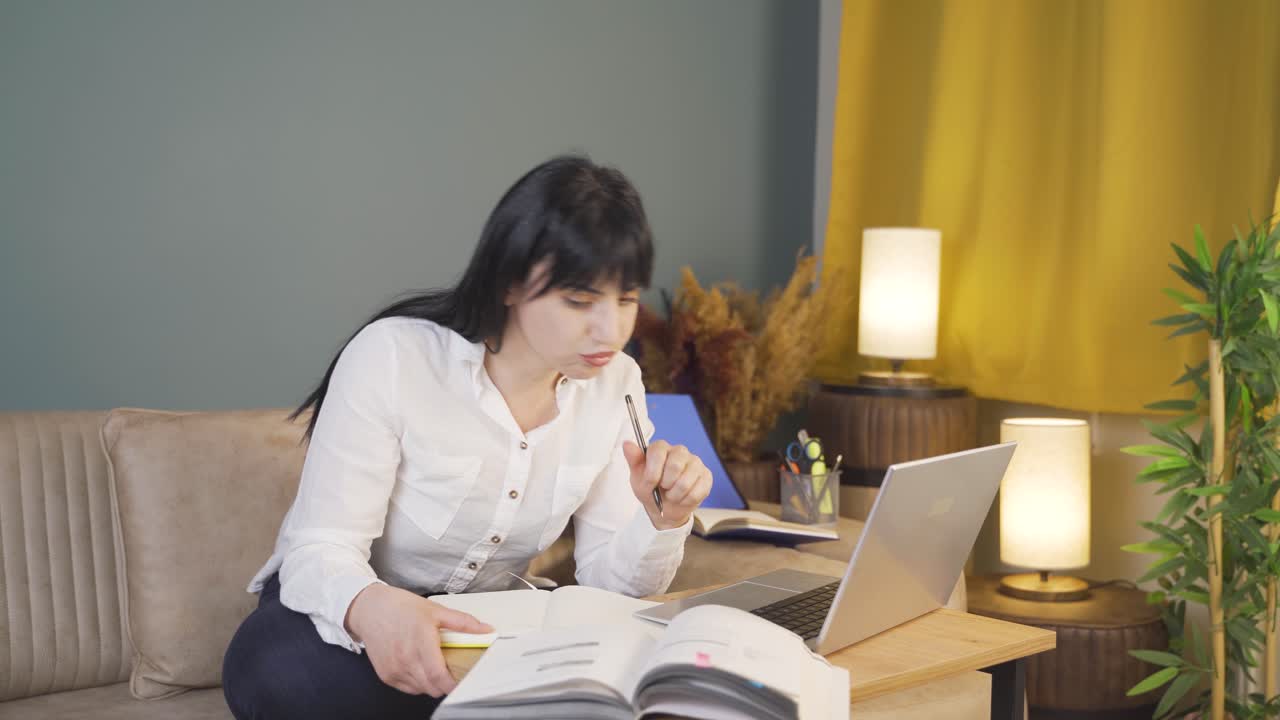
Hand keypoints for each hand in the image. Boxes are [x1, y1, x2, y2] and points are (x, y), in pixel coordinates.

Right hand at [345, 583, 492, 696]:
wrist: (370, 609)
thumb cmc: (401, 608)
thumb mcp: (436, 610)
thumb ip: (463, 623)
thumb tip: (486, 630)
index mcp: (421, 641)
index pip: (439, 675)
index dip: (453, 684)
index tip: (463, 681)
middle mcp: (406, 658)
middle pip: (432, 687)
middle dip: (446, 684)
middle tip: (452, 671)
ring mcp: (394, 668)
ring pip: (421, 690)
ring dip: (432, 684)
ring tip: (434, 665)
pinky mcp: (386, 675)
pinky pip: (408, 688)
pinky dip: (418, 683)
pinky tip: (419, 667)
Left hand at [622, 439, 712, 529]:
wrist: (664, 509)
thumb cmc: (651, 490)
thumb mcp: (637, 478)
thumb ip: (633, 460)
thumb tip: (627, 444)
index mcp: (661, 448)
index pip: (658, 451)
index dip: (653, 472)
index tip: (650, 483)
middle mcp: (680, 451)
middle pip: (675, 465)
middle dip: (665, 484)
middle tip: (663, 488)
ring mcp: (695, 463)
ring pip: (686, 481)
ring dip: (675, 495)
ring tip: (672, 494)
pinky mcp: (706, 476)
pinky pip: (697, 491)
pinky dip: (686, 500)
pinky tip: (683, 498)